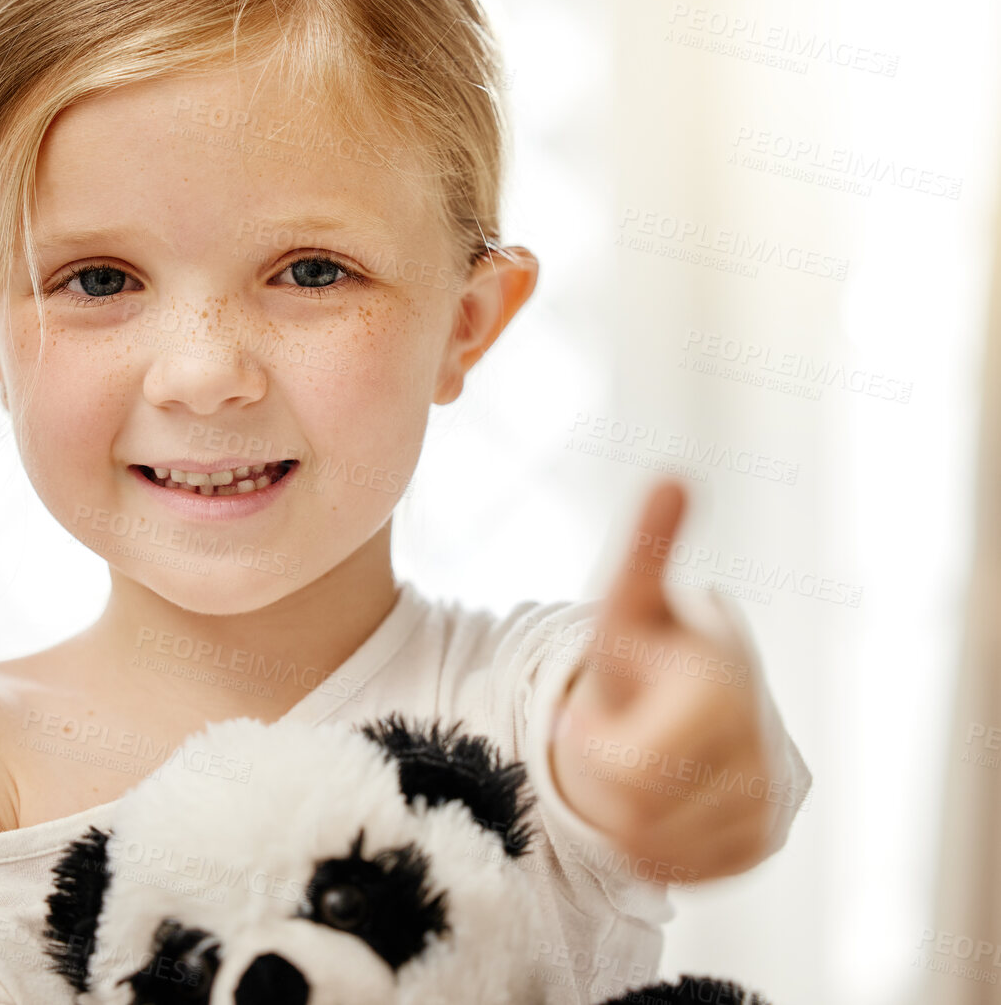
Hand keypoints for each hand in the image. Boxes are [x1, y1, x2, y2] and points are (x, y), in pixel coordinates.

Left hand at [547, 478, 778, 880]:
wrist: (689, 702)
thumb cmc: (645, 649)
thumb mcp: (628, 603)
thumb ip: (645, 549)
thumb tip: (671, 479)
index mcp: (722, 686)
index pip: (630, 767)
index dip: (589, 746)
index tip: (583, 716)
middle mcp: (759, 747)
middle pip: (634, 813)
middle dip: (599, 779)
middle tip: (606, 739)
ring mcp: (766, 799)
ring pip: (653, 849)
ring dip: (619, 814)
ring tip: (632, 762)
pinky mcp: (761, 842)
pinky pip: (678, 871)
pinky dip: (647, 848)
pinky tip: (652, 800)